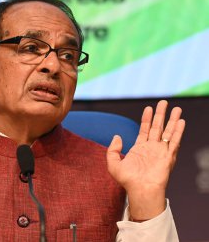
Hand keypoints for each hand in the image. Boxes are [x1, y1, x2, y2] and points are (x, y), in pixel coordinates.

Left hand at [106, 100, 185, 219]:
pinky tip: (181, 122)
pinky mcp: (168, 156)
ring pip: (168, 132)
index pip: (144, 129)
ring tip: (177, 108)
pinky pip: (174, 141)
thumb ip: (113, 150)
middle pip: (157, 127)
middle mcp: (151, 148)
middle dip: (160, 114)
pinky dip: (178, 131)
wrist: (140, 190)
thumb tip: (117, 136)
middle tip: (163, 102)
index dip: (146, 119)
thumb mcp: (113, 164)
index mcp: (140, 149)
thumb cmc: (128, 181)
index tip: (148, 108)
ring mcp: (161, 151)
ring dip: (172, 120)